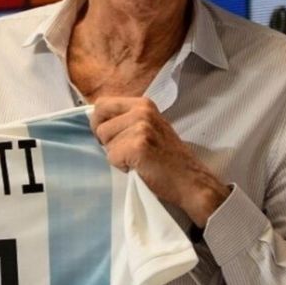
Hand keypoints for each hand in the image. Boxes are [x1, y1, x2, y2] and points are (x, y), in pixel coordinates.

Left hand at [91, 97, 229, 226]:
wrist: (190, 180)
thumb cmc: (167, 158)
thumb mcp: (149, 127)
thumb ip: (126, 119)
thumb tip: (95, 119)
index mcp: (143, 104)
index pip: (101, 104)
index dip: (100, 123)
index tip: (112, 137)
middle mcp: (142, 111)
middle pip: (99, 124)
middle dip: (107, 141)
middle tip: (126, 151)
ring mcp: (141, 127)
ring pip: (105, 142)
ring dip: (116, 155)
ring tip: (137, 159)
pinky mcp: (138, 146)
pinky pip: (112, 157)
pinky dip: (122, 166)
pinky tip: (139, 167)